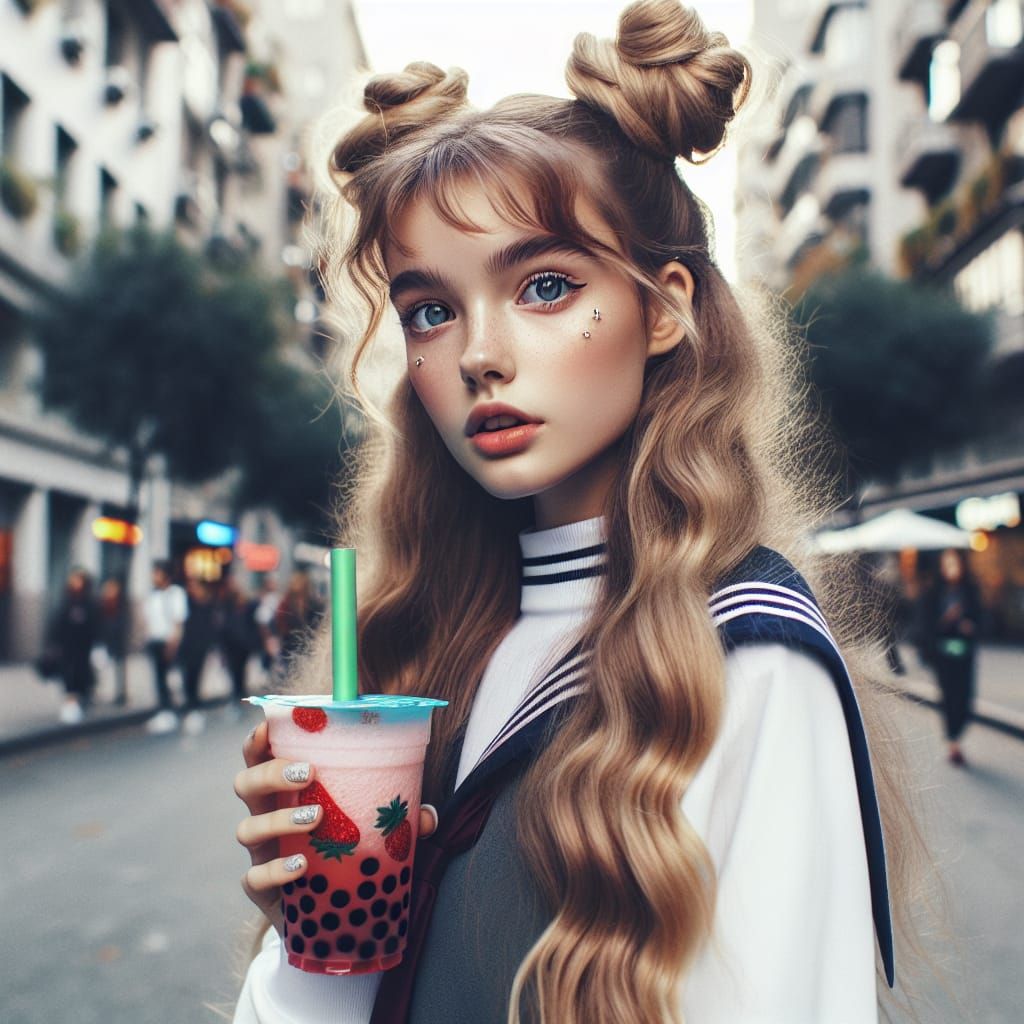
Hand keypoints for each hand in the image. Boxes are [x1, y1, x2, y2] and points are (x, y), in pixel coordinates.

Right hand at [234, 721, 437, 931]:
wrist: (330, 919)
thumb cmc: (346, 857)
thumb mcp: (372, 832)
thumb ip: (399, 822)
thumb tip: (428, 816)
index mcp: (287, 792)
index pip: (261, 757)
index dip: (259, 739)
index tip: (270, 725)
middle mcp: (267, 816)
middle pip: (246, 784)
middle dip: (270, 773)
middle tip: (307, 774)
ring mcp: (261, 853)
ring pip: (246, 828)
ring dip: (278, 819)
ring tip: (315, 819)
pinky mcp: (261, 890)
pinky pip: (253, 878)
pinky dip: (275, 869)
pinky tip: (300, 866)